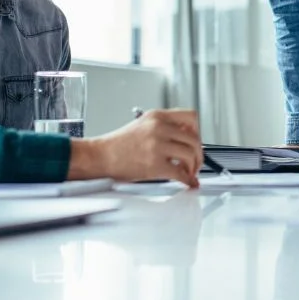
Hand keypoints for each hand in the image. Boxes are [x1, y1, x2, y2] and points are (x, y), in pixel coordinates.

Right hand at [69, 109, 202, 186]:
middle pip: (194, 138)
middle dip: (199, 153)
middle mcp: (159, 128)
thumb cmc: (117, 144)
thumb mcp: (142, 125)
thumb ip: (164, 127)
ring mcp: (157, 146)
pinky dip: (188, 181)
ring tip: (189, 172)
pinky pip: (181, 173)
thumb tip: (185, 139)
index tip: (195, 141)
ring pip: (190, 154)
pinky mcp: (155, 165)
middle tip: (196, 162)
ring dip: (194, 167)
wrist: (99, 156)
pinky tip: (187, 183)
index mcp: (157, 116)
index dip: (197, 131)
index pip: (191, 117)